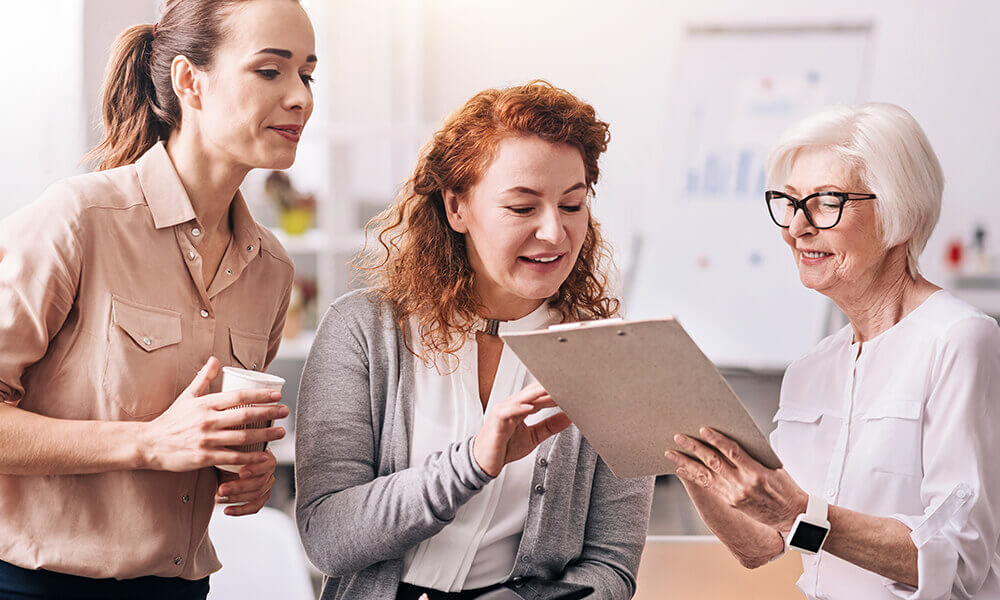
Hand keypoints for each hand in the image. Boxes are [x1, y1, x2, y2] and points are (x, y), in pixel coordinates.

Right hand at [138, 357, 288, 471]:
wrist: (149, 444)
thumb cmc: (171, 419)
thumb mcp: (187, 396)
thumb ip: (203, 378)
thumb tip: (215, 359)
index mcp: (205, 404)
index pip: (238, 396)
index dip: (260, 395)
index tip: (277, 395)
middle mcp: (207, 421)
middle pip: (245, 415)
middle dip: (269, 413)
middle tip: (285, 411)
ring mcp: (206, 440)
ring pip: (242, 437)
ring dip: (265, 435)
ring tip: (280, 432)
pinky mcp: (204, 457)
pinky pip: (232, 458)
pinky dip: (249, 458)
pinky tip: (263, 457)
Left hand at [216, 449, 277, 515]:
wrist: (226, 463)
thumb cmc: (229, 454)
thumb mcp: (231, 451)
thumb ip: (233, 452)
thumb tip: (226, 452)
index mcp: (266, 457)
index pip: (266, 464)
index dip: (254, 470)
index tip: (240, 473)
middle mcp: (268, 471)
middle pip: (259, 482)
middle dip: (238, 487)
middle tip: (221, 489)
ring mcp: (266, 485)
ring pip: (256, 495)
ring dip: (235, 498)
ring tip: (219, 498)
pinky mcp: (261, 497)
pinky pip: (255, 507)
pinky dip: (240, 510)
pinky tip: (227, 510)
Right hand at [472, 382, 571, 477]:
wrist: (485, 462)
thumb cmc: (504, 447)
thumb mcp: (533, 437)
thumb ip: (549, 426)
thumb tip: (567, 417)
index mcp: (521, 408)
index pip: (541, 395)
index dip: (556, 392)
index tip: (572, 389)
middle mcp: (513, 406)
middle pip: (533, 392)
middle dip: (549, 387)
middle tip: (566, 383)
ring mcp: (504, 411)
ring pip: (522, 398)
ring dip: (537, 393)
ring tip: (552, 389)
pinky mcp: (497, 420)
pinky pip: (508, 411)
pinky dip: (518, 408)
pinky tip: (529, 407)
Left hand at [665, 427, 806, 533]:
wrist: (792, 515)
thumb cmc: (785, 486)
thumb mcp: (773, 466)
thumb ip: (752, 455)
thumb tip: (728, 439)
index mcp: (756, 472)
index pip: (732, 452)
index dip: (716, 439)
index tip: (703, 429)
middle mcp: (743, 485)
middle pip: (713, 462)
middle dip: (694, 448)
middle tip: (678, 437)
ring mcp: (735, 495)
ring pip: (705, 476)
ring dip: (686, 463)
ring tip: (672, 453)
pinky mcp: (731, 502)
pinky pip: (709, 487)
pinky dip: (694, 477)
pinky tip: (683, 469)